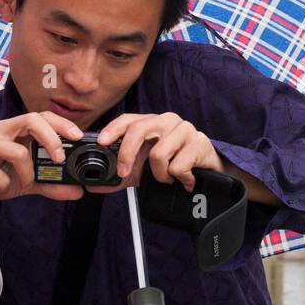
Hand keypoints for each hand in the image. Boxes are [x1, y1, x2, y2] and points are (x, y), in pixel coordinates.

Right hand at [0, 111, 87, 206]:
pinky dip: (4, 185)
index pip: (41, 116)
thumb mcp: (28, 180)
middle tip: (59, 159)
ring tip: (23, 183)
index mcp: (15, 129)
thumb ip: (51, 183)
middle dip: (51, 139)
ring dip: (27, 174)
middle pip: (31, 120)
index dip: (61, 123)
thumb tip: (78, 191)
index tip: (78, 136)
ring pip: (18, 152)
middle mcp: (1, 130)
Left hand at [90, 112, 223, 194]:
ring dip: (160, 175)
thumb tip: (95, 185)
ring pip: (158, 154)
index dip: (113, 128)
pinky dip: (179, 179)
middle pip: (139, 130)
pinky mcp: (199, 143)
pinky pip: (178, 167)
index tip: (102, 142)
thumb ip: (121, 176)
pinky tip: (185, 179)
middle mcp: (167, 121)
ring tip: (168, 178)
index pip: (129, 119)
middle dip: (127, 155)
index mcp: (152, 123)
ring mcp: (184, 130)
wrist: (209, 172)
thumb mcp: (144, 170)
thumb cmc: (175, 165)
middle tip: (125, 173)